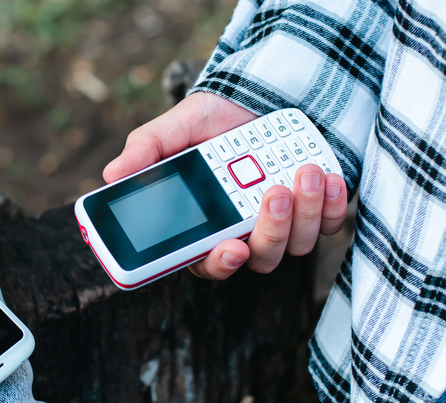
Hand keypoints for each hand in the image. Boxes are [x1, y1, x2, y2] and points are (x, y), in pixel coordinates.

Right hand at [103, 93, 346, 279]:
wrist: (263, 94)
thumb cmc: (214, 119)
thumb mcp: (176, 128)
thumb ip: (147, 150)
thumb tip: (111, 175)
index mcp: (207, 225)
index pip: (209, 262)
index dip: (219, 264)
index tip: (229, 249)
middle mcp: (246, 232)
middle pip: (259, 258)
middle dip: (271, 230)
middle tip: (273, 191)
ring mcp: (285, 225)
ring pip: (298, 244)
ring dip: (305, 212)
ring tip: (304, 170)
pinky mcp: (320, 211)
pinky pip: (332, 225)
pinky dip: (334, 205)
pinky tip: (328, 176)